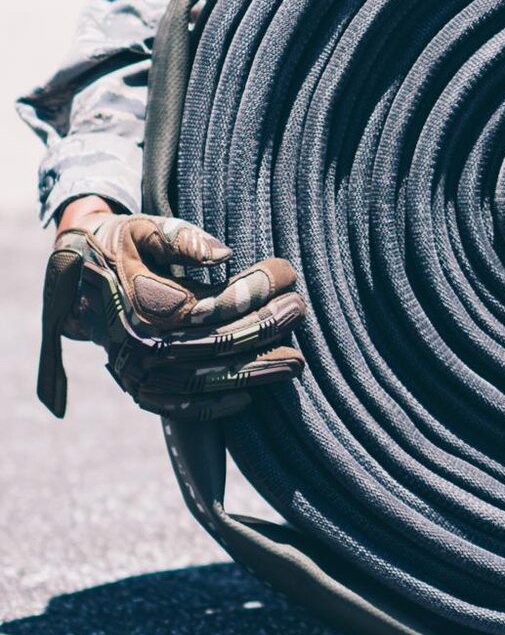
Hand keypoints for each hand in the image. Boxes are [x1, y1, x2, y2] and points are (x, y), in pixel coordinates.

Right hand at [38, 208, 304, 421]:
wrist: (75, 273)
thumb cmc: (120, 243)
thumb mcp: (146, 228)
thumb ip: (183, 238)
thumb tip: (224, 254)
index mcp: (140, 304)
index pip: (212, 305)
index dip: (254, 290)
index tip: (287, 270)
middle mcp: (137, 344)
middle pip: (214, 344)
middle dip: (263, 328)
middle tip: (299, 310)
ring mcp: (135, 371)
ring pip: (203, 379)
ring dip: (253, 371)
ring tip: (295, 361)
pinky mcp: (135, 388)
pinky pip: (176, 406)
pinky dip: (211, 406)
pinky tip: (247, 398)